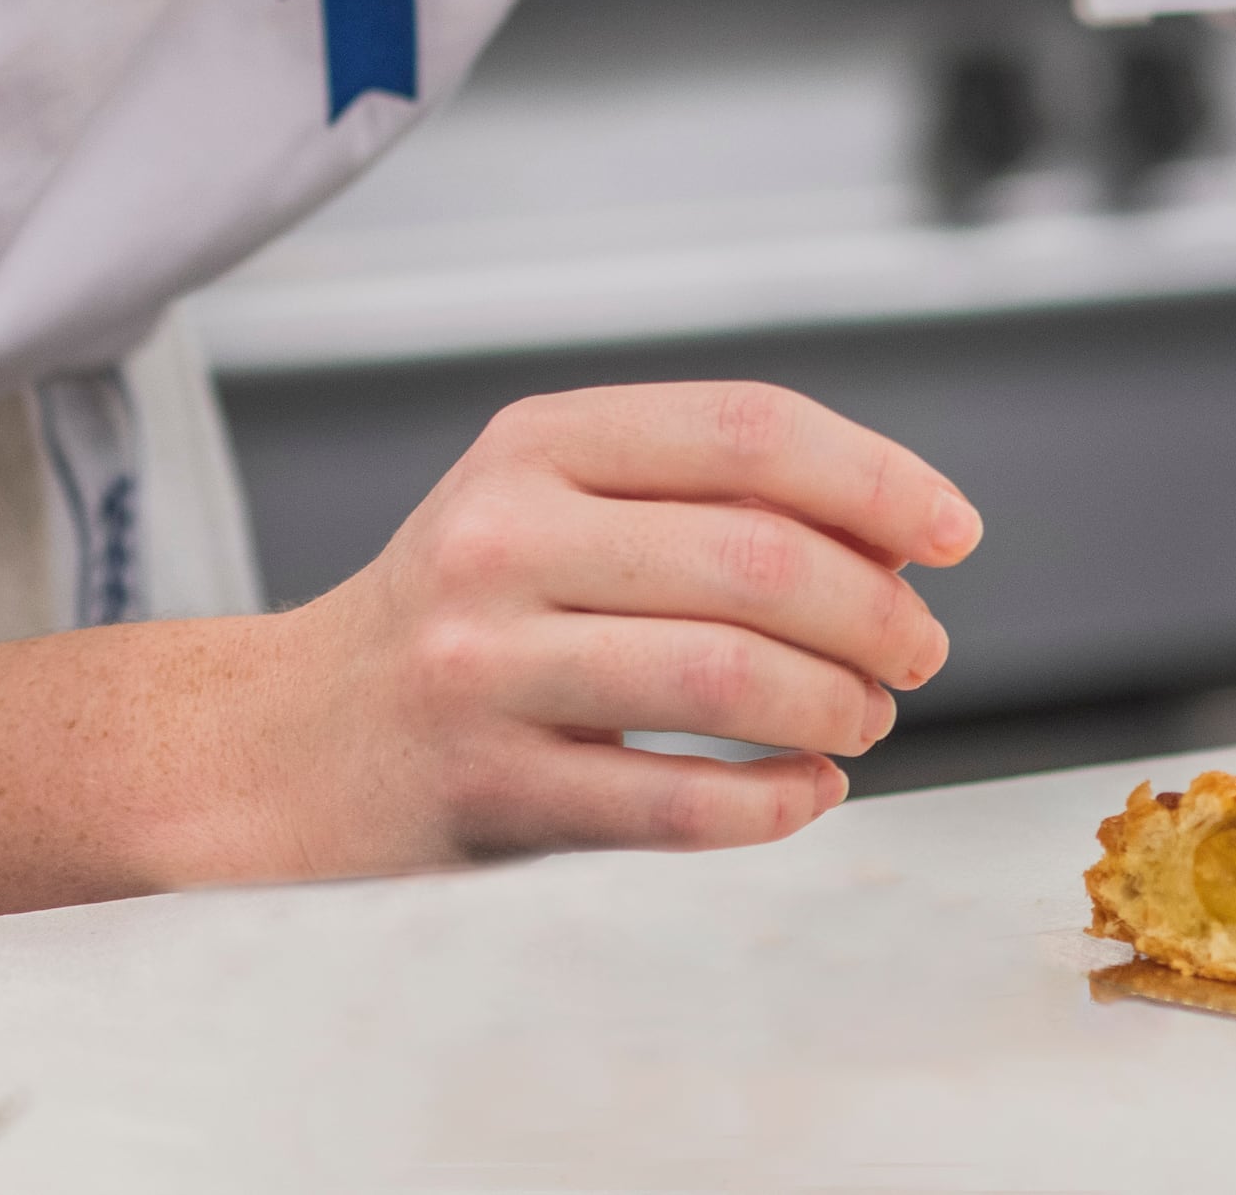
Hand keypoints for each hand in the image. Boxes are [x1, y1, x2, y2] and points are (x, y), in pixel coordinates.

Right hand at [257, 382, 979, 870]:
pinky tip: (807, 789)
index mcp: (534, 443)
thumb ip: (698, 500)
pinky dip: (775, 801)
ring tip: (868, 717)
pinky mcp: (488, 789)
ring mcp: (486, 667)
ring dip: (838, 704)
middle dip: (877, 610)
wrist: (281, 741)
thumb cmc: (457, 616)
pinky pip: (677, 804)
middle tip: (918, 650)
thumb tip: (897, 536)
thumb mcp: (546, 505)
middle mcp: (501, 538)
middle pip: (757, 559)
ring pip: (726, 677)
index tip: (954, 532)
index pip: (746, 431)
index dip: (877, 478)